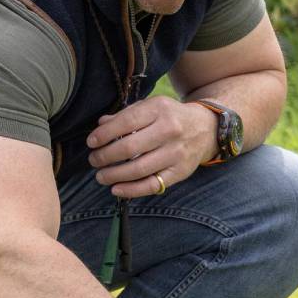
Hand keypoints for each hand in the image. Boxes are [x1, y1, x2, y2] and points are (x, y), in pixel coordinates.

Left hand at [86, 95, 217, 198]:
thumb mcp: (151, 107)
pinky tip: (116, 189)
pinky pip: (152, 185)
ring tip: (101, 176)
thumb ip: (126, 115)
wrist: (206, 128)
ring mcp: (176, 153)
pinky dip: (131, 190)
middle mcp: (169, 130)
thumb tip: (101, 125)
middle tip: (94, 160)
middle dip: (105, 156)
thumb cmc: (170, 117)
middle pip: (129, 148)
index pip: (126, 122)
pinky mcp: (180, 172)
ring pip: (138, 169)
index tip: (91, 142)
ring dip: (114, 175)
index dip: (104, 135)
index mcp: (159, 109)